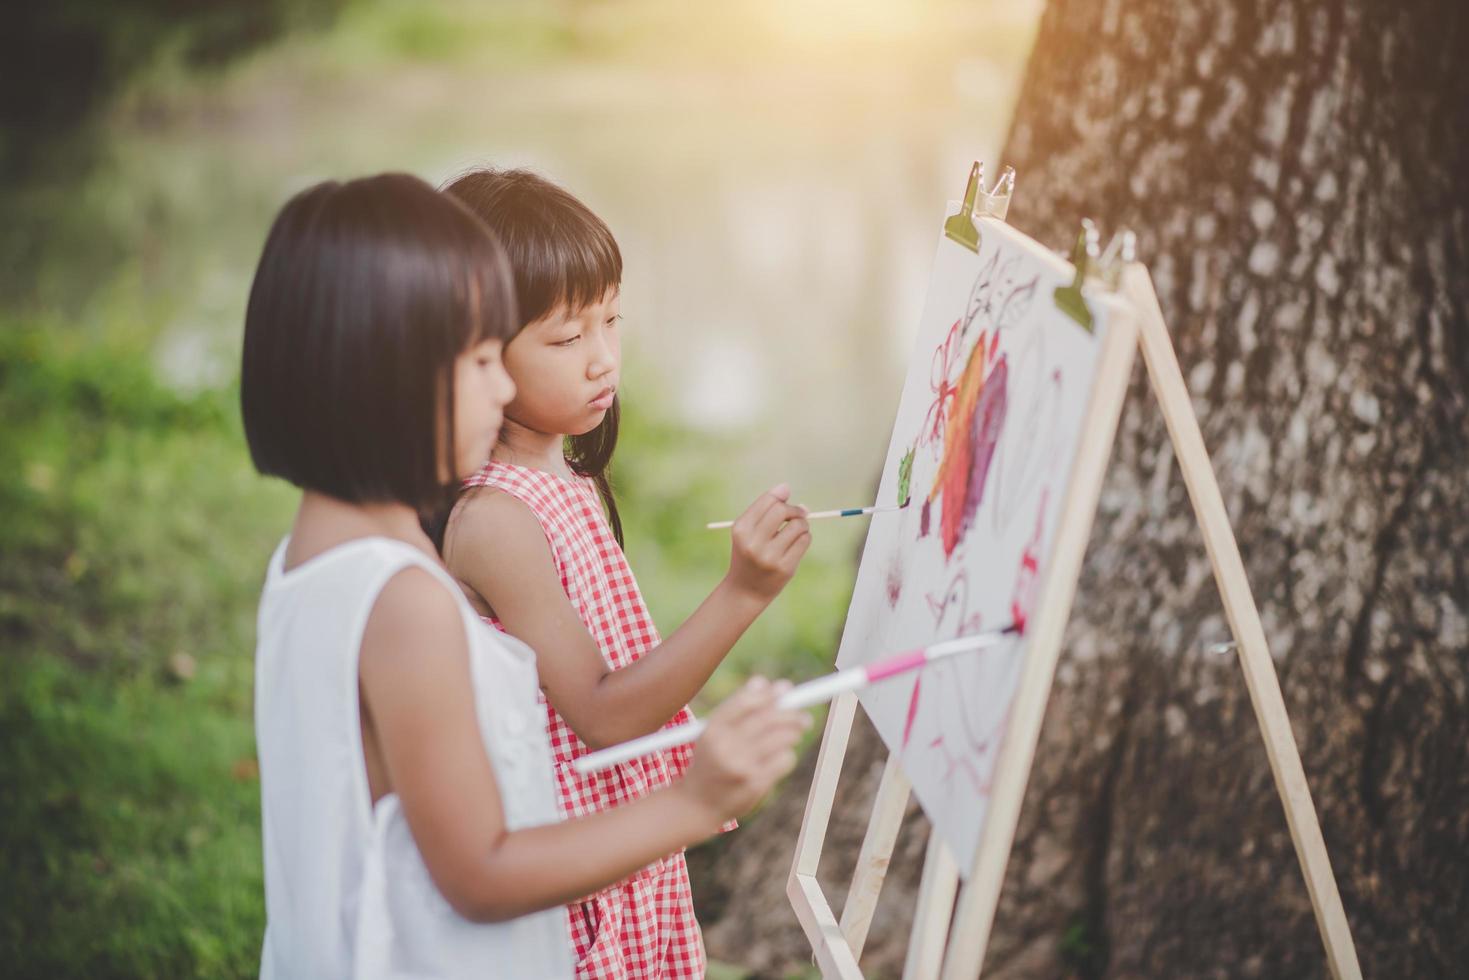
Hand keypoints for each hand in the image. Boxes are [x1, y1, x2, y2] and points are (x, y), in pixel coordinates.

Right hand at [680, 677, 808, 825]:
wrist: (696, 805)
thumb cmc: (710, 762)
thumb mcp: (713, 734)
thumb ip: (737, 708)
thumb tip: (763, 682)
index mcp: (712, 730)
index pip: (746, 701)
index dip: (770, 693)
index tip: (785, 689)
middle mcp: (725, 746)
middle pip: (768, 718)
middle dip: (792, 713)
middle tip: (803, 715)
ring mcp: (741, 766)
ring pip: (782, 737)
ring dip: (793, 733)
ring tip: (795, 734)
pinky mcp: (755, 784)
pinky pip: (785, 759)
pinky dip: (788, 754)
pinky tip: (781, 756)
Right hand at [725, 484, 810, 601]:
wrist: (745, 589)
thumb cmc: (749, 553)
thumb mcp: (747, 530)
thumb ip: (765, 509)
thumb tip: (786, 488)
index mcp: (741, 529)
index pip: (768, 501)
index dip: (781, 496)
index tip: (786, 497)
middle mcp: (754, 542)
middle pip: (782, 510)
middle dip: (794, 510)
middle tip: (798, 514)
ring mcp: (770, 556)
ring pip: (798, 525)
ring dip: (802, 524)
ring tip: (795, 532)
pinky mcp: (785, 568)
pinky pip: (805, 540)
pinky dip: (805, 537)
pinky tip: (796, 544)